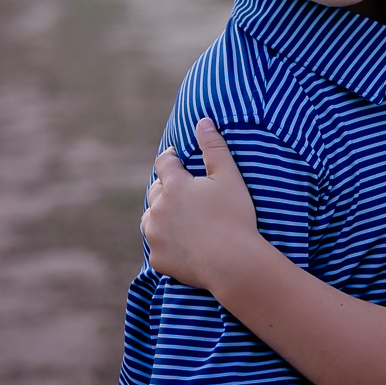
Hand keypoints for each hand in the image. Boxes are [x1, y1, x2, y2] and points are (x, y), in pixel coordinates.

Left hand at [142, 118, 258, 288]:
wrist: (234, 263)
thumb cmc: (235, 217)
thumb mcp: (229, 177)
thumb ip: (214, 147)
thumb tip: (203, 121)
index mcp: (173, 186)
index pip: (164, 162)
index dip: (171, 157)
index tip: (177, 158)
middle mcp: (157, 209)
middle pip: (155, 191)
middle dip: (166, 188)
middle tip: (184, 192)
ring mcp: (155, 235)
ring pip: (150, 218)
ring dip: (160, 215)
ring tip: (178, 218)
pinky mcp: (158, 258)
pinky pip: (157, 246)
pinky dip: (166, 242)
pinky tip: (181, 243)